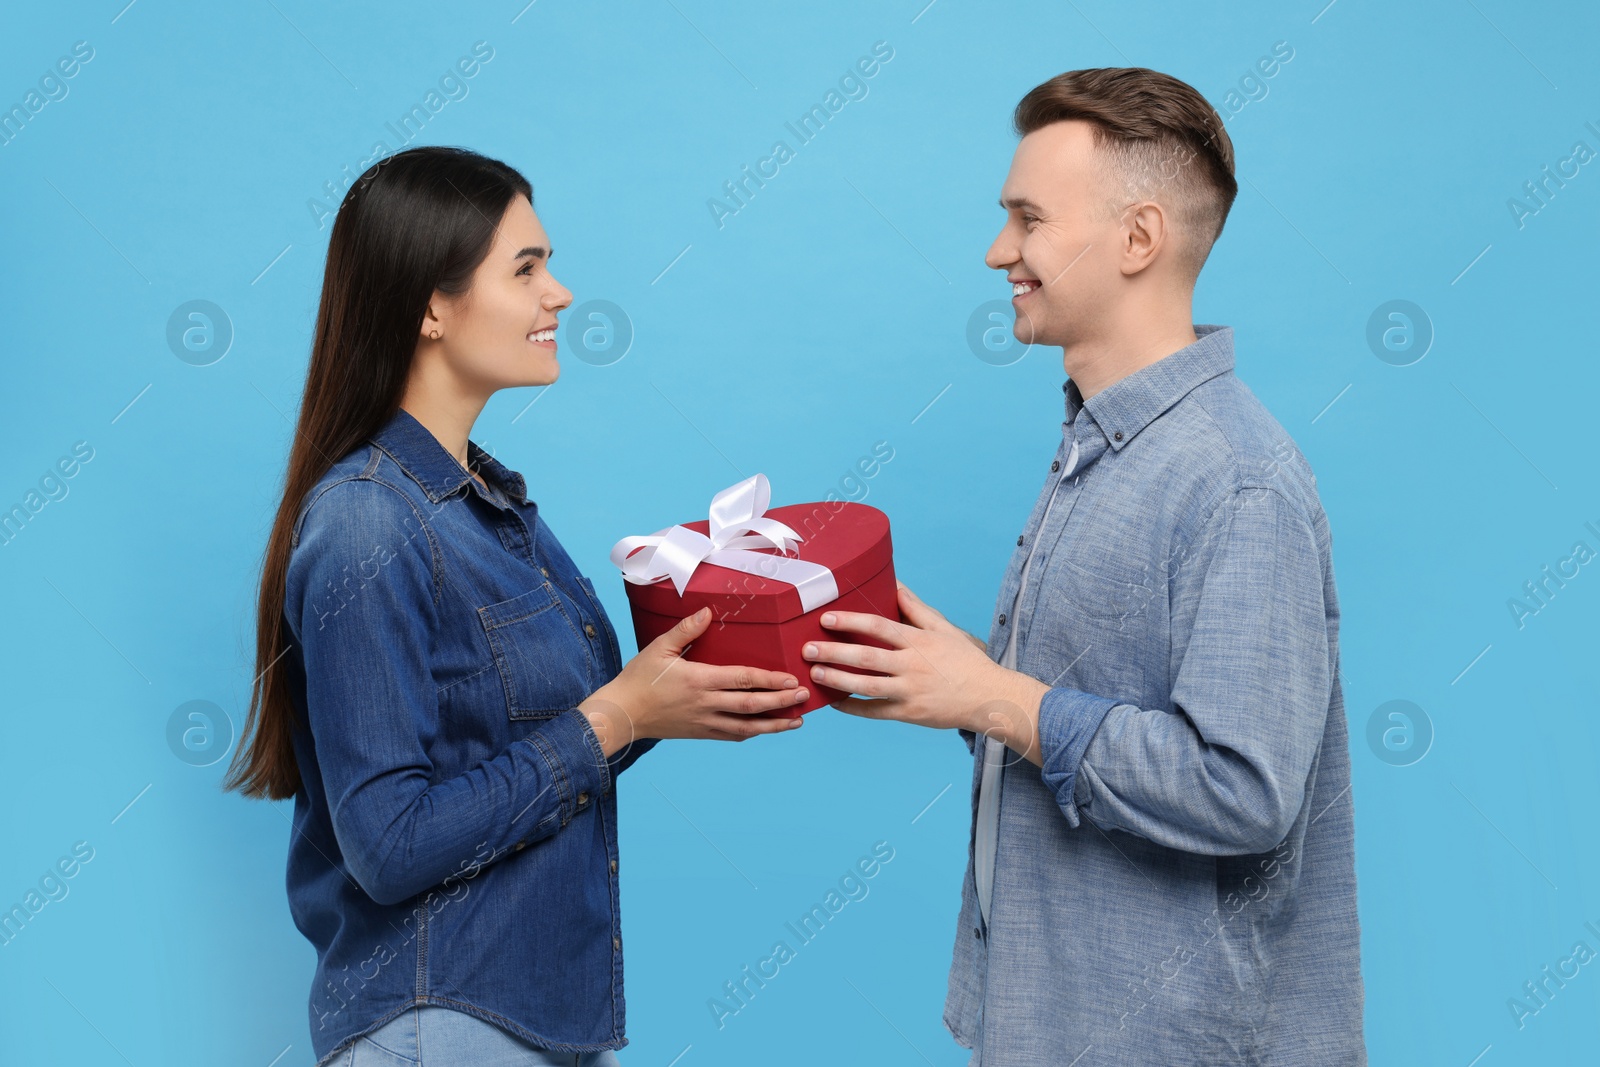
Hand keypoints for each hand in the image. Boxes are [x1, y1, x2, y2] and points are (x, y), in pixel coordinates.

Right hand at [579, 607, 808, 754]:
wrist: (623, 714)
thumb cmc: (639, 678)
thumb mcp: (659, 647)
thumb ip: (686, 629)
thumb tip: (708, 611)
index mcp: (698, 680)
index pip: (742, 679)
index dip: (769, 679)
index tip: (790, 678)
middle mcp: (706, 704)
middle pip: (751, 705)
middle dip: (781, 701)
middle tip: (803, 696)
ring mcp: (705, 722)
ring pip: (747, 727)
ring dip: (774, 724)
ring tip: (797, 721)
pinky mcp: (701, 733)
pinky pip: (732, 736)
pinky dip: (752, 733)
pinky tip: (766, 729)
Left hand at [800, 582, 1049, 761]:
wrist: (989, 697)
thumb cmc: (965, 661)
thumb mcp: (944, 629)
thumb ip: (916, 608)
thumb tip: (895, 584)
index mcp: (919, 641)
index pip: (879, 627)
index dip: (851, 622)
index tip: (826, 618)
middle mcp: (912, 666)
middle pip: (866, 658)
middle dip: (834, 653)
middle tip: (807, 649)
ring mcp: (910, 692)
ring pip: (867, 686)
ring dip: (837, 680)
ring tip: (814, 673)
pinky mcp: (909, 714)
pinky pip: (875, 712)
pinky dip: (853, 708)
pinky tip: (834, 701)